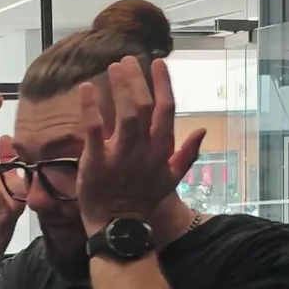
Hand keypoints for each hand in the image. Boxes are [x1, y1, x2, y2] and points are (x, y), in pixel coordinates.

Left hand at [75, 57, 205, 233]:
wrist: (120, 227)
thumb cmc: (143, 200)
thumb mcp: (171, 179)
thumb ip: (187, 154)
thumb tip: (203, 132)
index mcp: (160, 150)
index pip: (166, 110)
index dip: (164, 84)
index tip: (158, 63)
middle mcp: (143, 150)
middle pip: (145, 106)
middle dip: (137, 80)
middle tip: (127, 60)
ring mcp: (120, 156)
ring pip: (125, 114)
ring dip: (120, 87)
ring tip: (113, 67)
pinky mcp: (96, 163)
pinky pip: (94, 130)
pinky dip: (90, 108)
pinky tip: (85, 88)